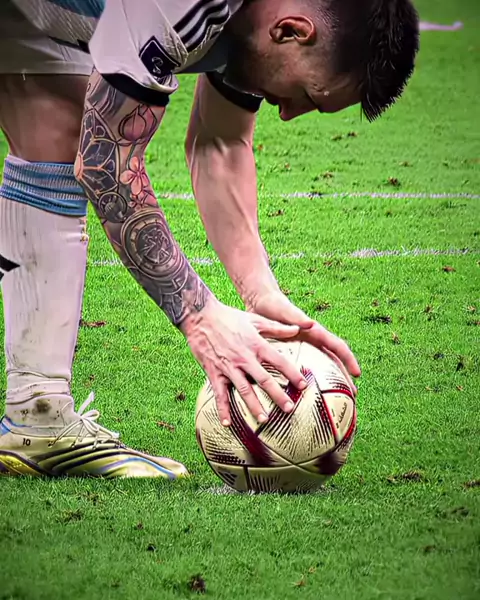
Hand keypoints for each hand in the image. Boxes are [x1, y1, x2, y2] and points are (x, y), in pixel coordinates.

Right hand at [179, 298, 307, 425]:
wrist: (200, 316)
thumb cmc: (229, 316)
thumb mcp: (255, 319)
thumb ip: (277, 327)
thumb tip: (298, 328)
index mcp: (256, 344)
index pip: (280, 361)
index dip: (293, 374)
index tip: (303, 385)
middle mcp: (245, 358)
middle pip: (265, 380)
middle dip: (278, 396)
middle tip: (289, 409)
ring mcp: (229, 367)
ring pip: (244, 390)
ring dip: (254, 406)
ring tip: (264, 419)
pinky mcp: (214, 372)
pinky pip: (219, 394)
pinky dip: (223, 409)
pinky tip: (227, 423)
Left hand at [246, 291, 360, 394]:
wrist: (261, 302)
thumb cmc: (274, 305)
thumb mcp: (286, 312)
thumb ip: (297, 317)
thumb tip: (310, 323)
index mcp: (315, 332)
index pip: (337, 347)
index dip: (349, 360)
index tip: (357, 374)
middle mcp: (313, 341)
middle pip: (333, 361)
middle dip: (344, 377)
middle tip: (352, 395)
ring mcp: (304, 347)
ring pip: (321, 367)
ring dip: (329, 382)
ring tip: (334, 401)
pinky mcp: (293, 352)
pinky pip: (304, 368)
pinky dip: (308, 380)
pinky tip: (304, 396)